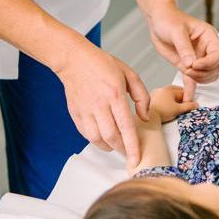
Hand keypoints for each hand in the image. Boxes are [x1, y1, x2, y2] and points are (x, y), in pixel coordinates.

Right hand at [54, 34, 149, 165]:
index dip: (132, 146)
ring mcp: (85, 110)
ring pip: (96, 139)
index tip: (136, 159)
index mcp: (115, 94)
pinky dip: (95, 141)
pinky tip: (103, 138)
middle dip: (121, 150)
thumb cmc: (102, 64)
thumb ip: (141, 96)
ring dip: (108, 147)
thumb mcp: (129, 74)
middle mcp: (99, 104)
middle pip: (111, 137)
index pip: (126, 126)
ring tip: (116, 145)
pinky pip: (85, 134)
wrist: (74, 59)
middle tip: (129, 154)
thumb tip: (144, 117)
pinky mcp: (75, 113)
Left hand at [147, 6, 218, 84]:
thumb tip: (191, 64)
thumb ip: (184, 48)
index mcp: (209, 37)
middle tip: (189, 70)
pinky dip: (191, 88)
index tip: (196, 64)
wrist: (158, 21)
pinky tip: (188, 97)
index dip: (209, 62)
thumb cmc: (169, 20)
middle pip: (215, 67)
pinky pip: (192, 79)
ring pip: (207, 75)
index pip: (218, 54)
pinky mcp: (187, 65)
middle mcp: (206, 49)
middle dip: (204, 72)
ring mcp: (197, 58)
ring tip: (186, 73)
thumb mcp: (176, 31)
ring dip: (199, 79)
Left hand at [149, 84, 197, 121]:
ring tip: (175, 107)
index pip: (183, 92)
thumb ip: (188, 106)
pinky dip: (165, 101)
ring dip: (173, 99)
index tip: (190, 104)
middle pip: (175, 91)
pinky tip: (166, 108)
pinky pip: (162, 98)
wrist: (149, 117)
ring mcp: (156, 93)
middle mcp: (162, 89)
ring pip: (168, 95)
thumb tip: (195, 105)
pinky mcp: (151, 99)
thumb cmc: (162, 112)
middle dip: (181, 97)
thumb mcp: (178, 110)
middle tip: (184, 104)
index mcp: (169, 89)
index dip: (188, 98)